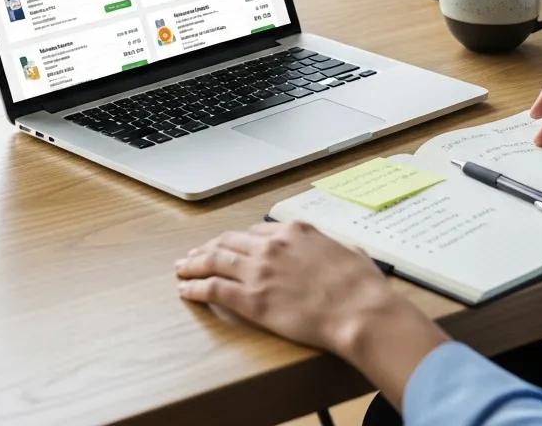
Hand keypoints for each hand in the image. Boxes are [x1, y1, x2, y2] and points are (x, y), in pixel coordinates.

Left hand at [175, 221, 447, 406]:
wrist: (358, 309)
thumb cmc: (360, 284)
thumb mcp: (351, 252)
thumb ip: (337, 248)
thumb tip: (343, 251)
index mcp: (295, 231)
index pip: (256, 231)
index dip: (238, 240)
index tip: (229, 246)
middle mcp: (273, 245)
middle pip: (230, 241)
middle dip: (209, 247)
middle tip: (195, 254)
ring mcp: (260, 270)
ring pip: (215, 260)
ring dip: (193, 264)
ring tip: (181, 269)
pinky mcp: (252, 299)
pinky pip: (214, 288)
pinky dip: (196, 288)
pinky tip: (186, 291)